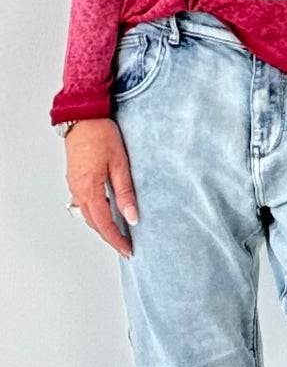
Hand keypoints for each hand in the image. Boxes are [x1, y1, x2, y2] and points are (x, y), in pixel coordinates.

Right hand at [65, 119, 138, 256]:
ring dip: (101, 226)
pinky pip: (83, 203)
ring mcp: (74, 185)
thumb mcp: (119, 163)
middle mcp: (78, 190)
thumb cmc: (100, 134)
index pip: (104, 224)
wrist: (82, 116)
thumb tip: (132, 217)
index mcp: (89, 189)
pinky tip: (105, 212)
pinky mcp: (74, 178)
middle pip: (93, 223)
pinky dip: (94, 213)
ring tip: (117, 234)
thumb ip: (125, 192)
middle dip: (109, 237)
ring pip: (87, 214)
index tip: (128, 250)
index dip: (116, 240)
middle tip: (125, 247)